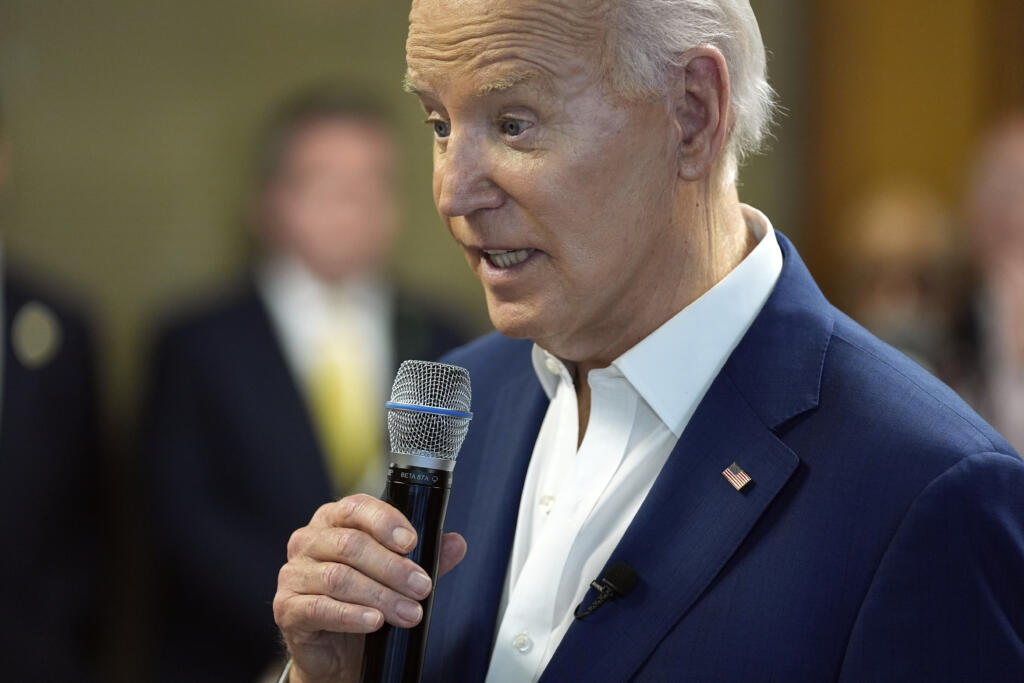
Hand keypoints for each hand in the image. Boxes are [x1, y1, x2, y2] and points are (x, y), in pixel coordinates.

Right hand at [273, 494, 467, 682]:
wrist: (337, 652)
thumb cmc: (363, 601)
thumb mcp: (399, 577)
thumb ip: (427, 558)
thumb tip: (456, 544)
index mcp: (334, 520)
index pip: (357, 507)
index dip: (386, 522)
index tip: (412, 542)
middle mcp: (309, 540)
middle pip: (351, 544)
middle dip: (392, 567)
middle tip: (421, 587)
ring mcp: (294, 573)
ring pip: (339, 577)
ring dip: (380, 595)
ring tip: (408, 613)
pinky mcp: (287, 607)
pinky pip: (320, 607)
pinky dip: (352, 615)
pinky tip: (375, 621)